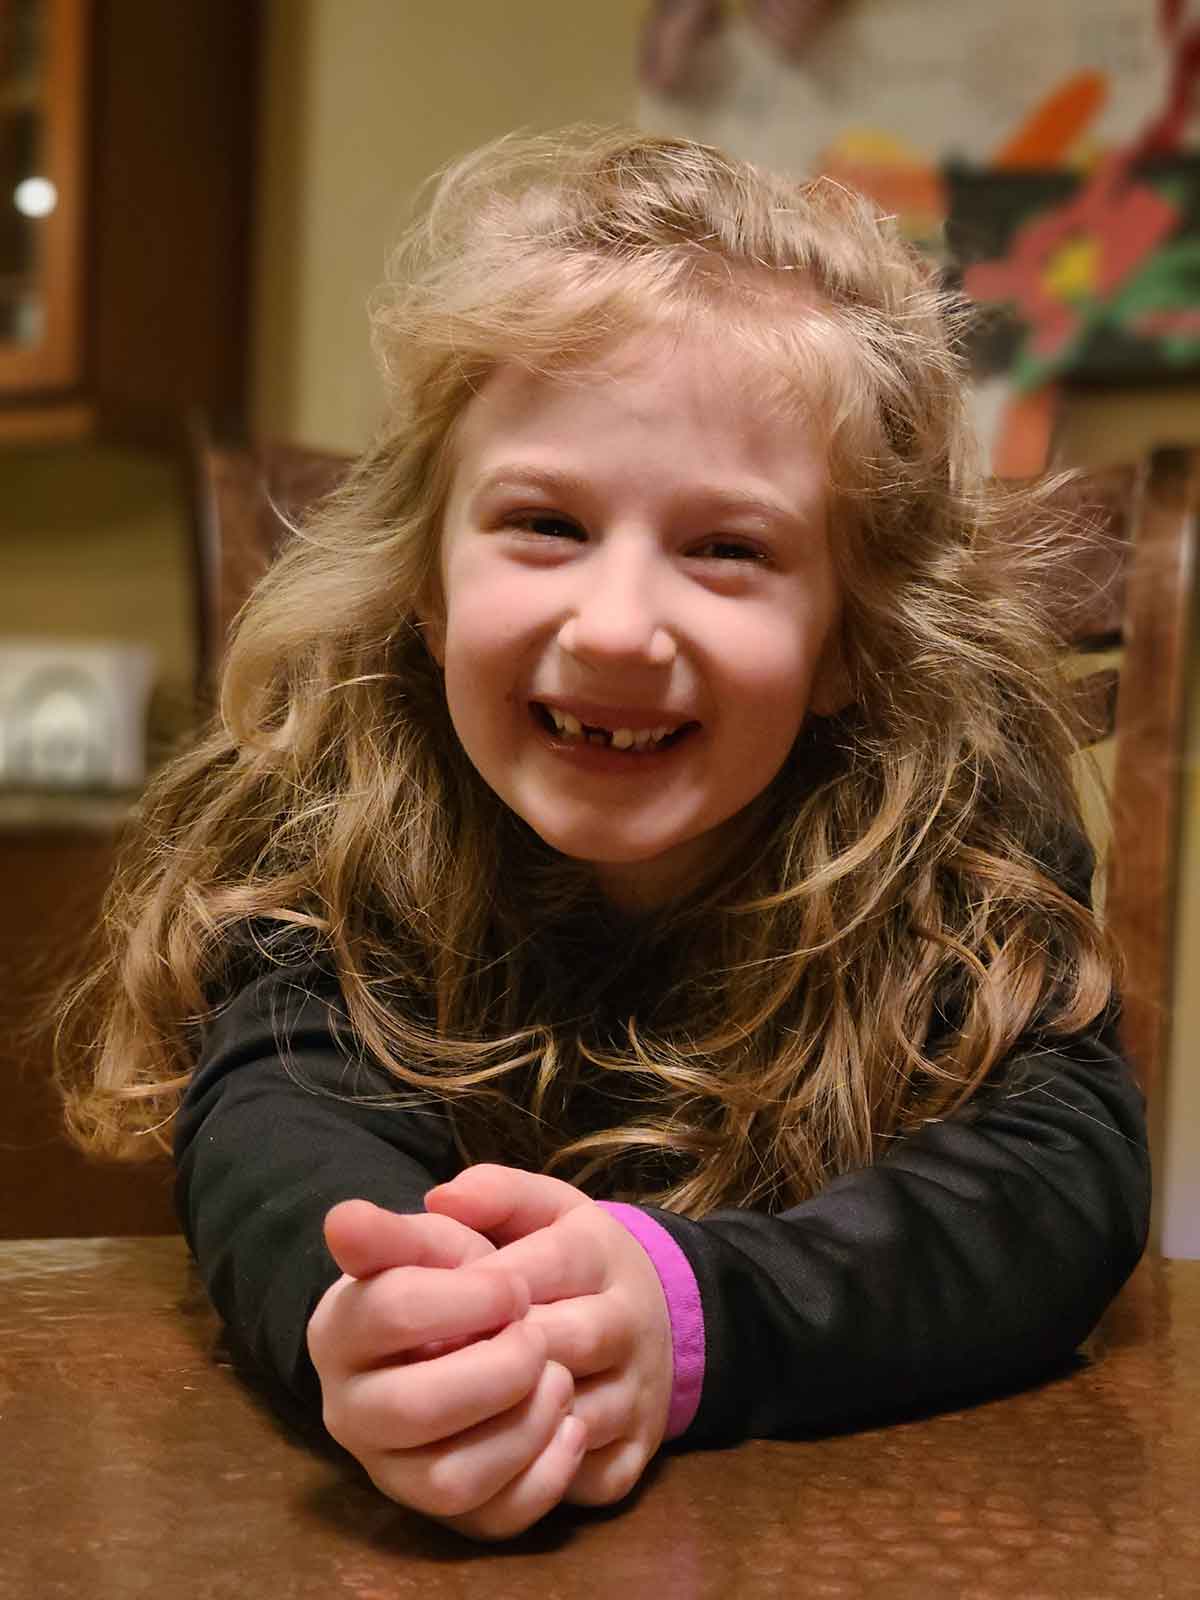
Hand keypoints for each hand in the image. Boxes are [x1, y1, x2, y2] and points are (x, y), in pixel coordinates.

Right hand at [307, 1199, 587, 1539]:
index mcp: (340, 1331)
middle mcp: (351, 1412)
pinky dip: (544, 1478)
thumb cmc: (455, 1278)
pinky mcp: (446, 1514)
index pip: (389, 1311)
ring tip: (558, 1379)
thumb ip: (399, 1229)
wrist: (476, 1331)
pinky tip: (570, 1427)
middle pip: (411, 1409)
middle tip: (537, 1337)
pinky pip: (490, 1521)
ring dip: (522, 1428)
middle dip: (495, 1371)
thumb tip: (344, 1220)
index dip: (466, 1298)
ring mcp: (394, 1471)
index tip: (514, 1284)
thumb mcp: (436, 1239)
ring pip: (449, 1481)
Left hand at [426, 1165, 673, 1507]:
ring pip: (578, 1415)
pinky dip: (540, 1477)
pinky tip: (491, 1461)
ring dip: (511, 1419)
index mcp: (601, 1252)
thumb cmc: (569, 1259)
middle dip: (492, 1354)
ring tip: (448, 1415)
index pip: (544, 1264)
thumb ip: (492, 1193)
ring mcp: (638, 1392)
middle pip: (566, 1340)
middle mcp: (631, 1321)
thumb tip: (439, 1197)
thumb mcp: (542, 1208)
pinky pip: (589, 1479)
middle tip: (427, 1364)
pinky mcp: (637, 1454)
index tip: (420, 1300)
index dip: (478, 1286)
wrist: (653, 1314)